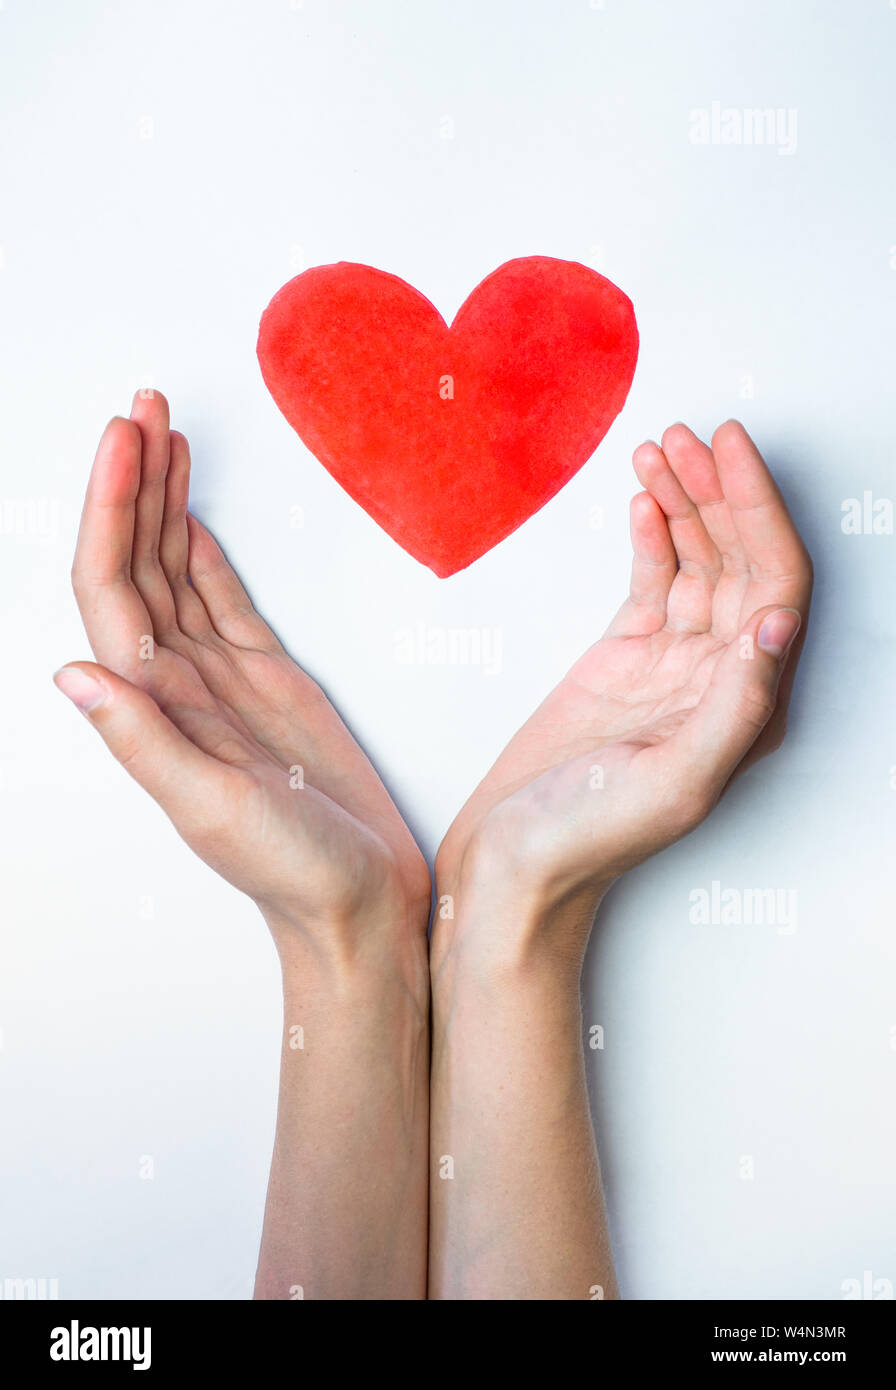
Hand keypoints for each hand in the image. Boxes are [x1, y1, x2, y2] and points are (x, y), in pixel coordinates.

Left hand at [57, 391, 429, 970]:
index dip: (109, 510)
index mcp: (156, 706)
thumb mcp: (215, 810)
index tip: (121, 439)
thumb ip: (143, 743)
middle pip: (136, 562)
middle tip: (142, 405)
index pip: (112, 588)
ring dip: (163, 502)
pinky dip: (205, 550)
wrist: (362, 905)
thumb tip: (69, 673)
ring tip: (163, 432)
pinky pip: (222, 600)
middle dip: (132, 481)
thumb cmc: (292, 873)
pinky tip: (193, 515)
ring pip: (176, 571)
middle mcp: (177, 685)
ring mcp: (220, 680)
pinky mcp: (268, 681)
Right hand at [434, 421, 812, 958]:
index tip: (731, 450)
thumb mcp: (669, 784)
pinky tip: (643, 498)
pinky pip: (651, 582)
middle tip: (694, 433)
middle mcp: (718, 680)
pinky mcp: (622, 661)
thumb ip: (733, 708)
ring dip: (687, 501)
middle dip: (721, 490)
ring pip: (697, 562)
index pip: (774, 585)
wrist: (511, 866)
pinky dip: (651, 535)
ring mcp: (670, 666)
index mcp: (746, 707)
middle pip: (740, 561)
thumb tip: (777, 628)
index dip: (760, 511)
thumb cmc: (583, 843)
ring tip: (665, 445)